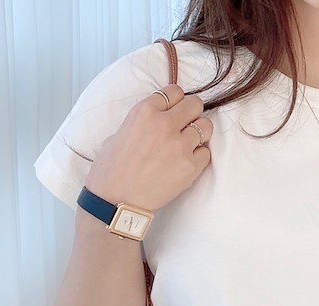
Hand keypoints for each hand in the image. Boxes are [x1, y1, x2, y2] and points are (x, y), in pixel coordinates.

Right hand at [85, 83, 213, 211]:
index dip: (175, 101)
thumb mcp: (121, 132)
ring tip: (188, 143)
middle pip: (195, 104)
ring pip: (206, 126)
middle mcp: (164, 124)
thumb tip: (160, 118)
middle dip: (192, 112)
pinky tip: (186, 161)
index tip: (173, 109)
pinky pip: (206, 153)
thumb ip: (144, 120)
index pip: (173, 91)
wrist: (115, 201)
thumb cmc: (111, 169)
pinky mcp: (190, 167)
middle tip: (185, 124)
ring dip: (199, 133)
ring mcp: (180, 146)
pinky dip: (199, 156)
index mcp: (144, 111)